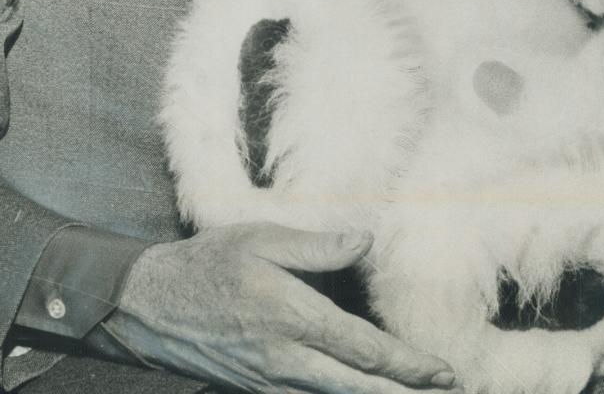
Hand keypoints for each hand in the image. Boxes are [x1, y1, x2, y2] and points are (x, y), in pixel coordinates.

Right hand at [102, 223, 458, 393]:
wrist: (147, 306)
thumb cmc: (207, 263)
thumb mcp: (261, 238)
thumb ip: (317, 245)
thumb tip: (365, 240)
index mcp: (292, 318)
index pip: (362, 350)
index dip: (407, 365)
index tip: (443, 373)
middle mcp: (285, 360)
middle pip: (356, 389)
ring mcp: (269, 383)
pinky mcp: (254, 390)